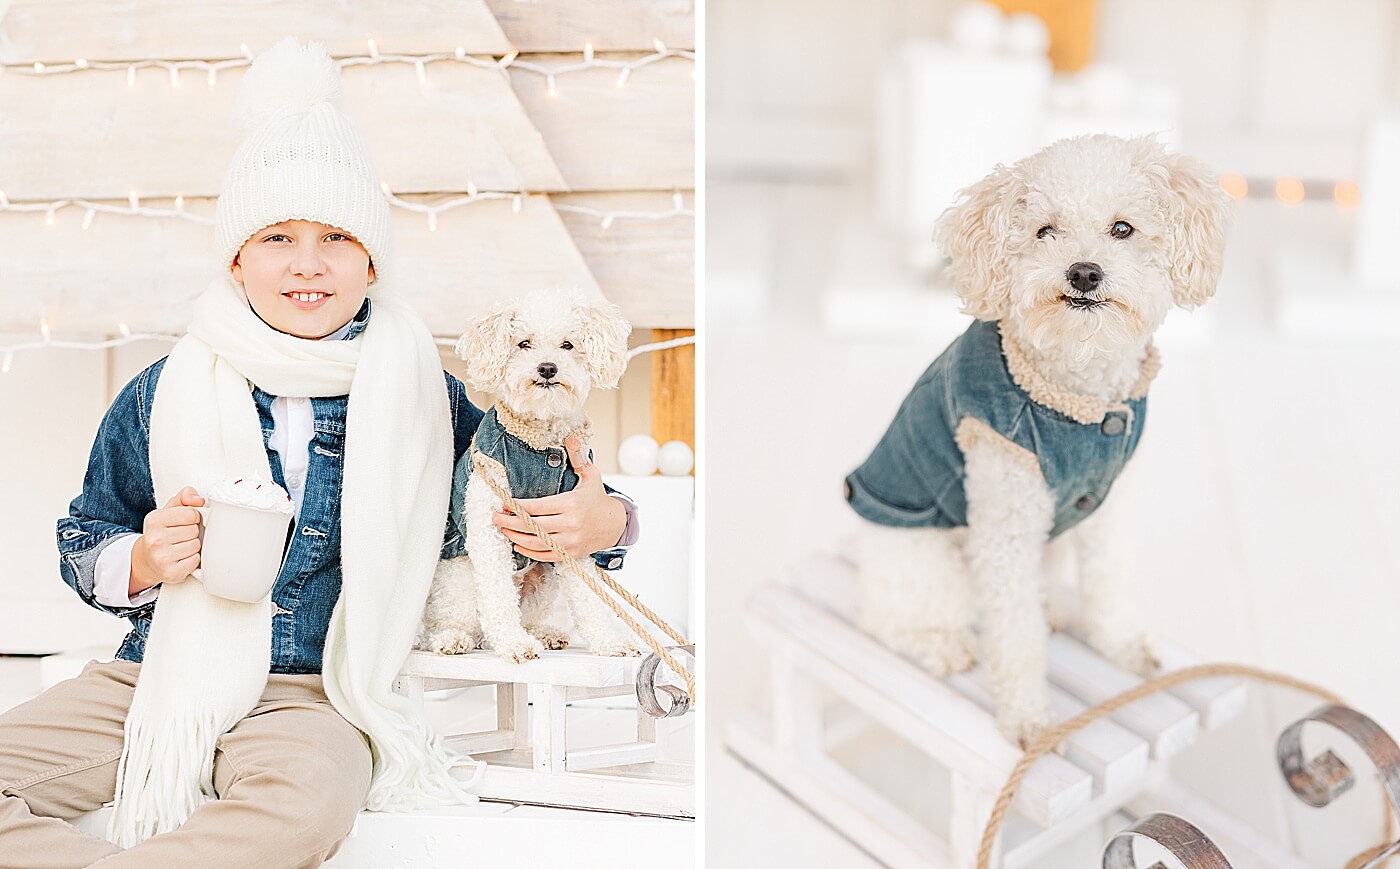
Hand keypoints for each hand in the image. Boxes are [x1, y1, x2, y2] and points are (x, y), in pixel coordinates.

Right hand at [129, 486, 205, 595]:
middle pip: (194, 530)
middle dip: (192, 532)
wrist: (147, 560)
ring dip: (193, 546)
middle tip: (181, 536)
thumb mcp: (169, 510)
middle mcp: (154, 539)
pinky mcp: (171, 572)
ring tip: (181, 546)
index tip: (184, 522)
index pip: (191, 513)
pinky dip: (193, 559)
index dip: (192, 517)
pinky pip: (195, 561)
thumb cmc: (162, 532)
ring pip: (196, 545)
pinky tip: (182, 558)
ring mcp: (162, 557)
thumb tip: (198, 499)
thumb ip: (185, 497)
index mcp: (154, 520)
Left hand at [493, 436, 626, 561]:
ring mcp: (570, 541)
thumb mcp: (591, 476)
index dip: (518, 506)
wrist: (615, 525)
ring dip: (516, 537)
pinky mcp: (570, 554)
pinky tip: (518, 543)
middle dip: (510, 522)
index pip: (538, 506)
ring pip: (536, 542)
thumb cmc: (598, 499)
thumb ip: (578, 457)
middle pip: (533, 526)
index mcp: (572, 503)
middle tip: (495, 518)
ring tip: (503, 530)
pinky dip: (529, 551)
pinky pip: (545, 556)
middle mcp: (570, 524)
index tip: (503, 504)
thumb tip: (571, 436)